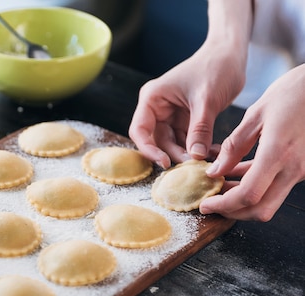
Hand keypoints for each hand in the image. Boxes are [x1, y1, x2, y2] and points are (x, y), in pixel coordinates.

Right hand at [129, 42, 246, 167]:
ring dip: (188, 154)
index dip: (148, 149)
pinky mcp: (185, 119)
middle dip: (174, 154)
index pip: (140, 130)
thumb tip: (195, 157)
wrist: (230, 54)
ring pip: (172, 143)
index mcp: (152, 98)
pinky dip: (198, 148)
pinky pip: (187, 139)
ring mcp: (171, 114)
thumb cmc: (215, 68)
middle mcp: (157, 108)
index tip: (165, 163)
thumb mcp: (206, 100)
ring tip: (207, 161)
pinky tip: (213, 153)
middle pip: (157, 140)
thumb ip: (199, 129)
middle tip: (194, 166)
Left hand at [200, 64, 304, 220]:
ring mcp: (302, 170)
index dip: (224, 205)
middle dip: (233, 211)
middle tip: (211, 203)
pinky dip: (254, 186)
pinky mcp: (303, 167)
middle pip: (261, 209)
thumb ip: (234, 146)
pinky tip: (235, 174)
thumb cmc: (293, 93)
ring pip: (269, 200)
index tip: (205, 204)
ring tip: (217, 187)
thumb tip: (214, 170)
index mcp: (279, 154)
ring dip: (242, 200)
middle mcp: (295, 168)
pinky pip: (276, 185)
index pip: (249, 195)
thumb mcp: (256, 115)